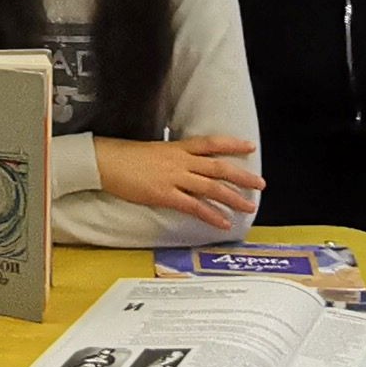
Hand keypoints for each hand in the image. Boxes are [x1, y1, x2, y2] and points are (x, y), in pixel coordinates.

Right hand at [94, 134, 262, 229]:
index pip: (211, 143)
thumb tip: (182, 163)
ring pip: (211, 187)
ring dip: (233, 198)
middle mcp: (180, 161)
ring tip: (249, 207)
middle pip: (219, 167)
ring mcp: (174, 178)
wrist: (105, 161)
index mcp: (177, 148)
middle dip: (242, 176)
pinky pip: (193, 206)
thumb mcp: (153, 151)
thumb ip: (171, 157)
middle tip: (260, 184)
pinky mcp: (165, 194)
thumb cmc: (124, 156)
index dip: (232, 144)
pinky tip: (223, 223)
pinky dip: (210, 215)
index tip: (250, 145)